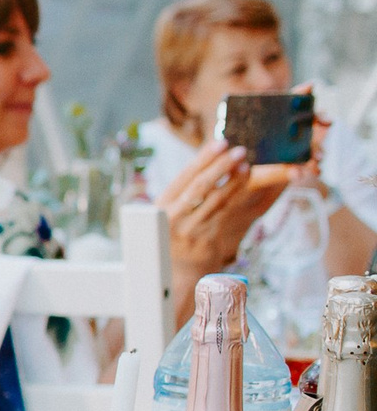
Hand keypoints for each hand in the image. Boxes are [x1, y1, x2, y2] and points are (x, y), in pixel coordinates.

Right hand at [161, 140, 307, 277]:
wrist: (176, 267)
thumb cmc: (173, 229)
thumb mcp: (167, 209)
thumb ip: (183, 188)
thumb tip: (212, 156)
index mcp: (161, 206)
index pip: (184, 178)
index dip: (203, 159)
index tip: (221, 143)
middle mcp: (174, 219)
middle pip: (201, 188)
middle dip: (221, 167)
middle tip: (239, 151)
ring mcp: (193, 231)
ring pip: (218, 202)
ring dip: (235, 182)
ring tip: (247, 165)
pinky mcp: (210, 240)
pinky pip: (229, 216)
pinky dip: (241, 199)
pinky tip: (250, 187)